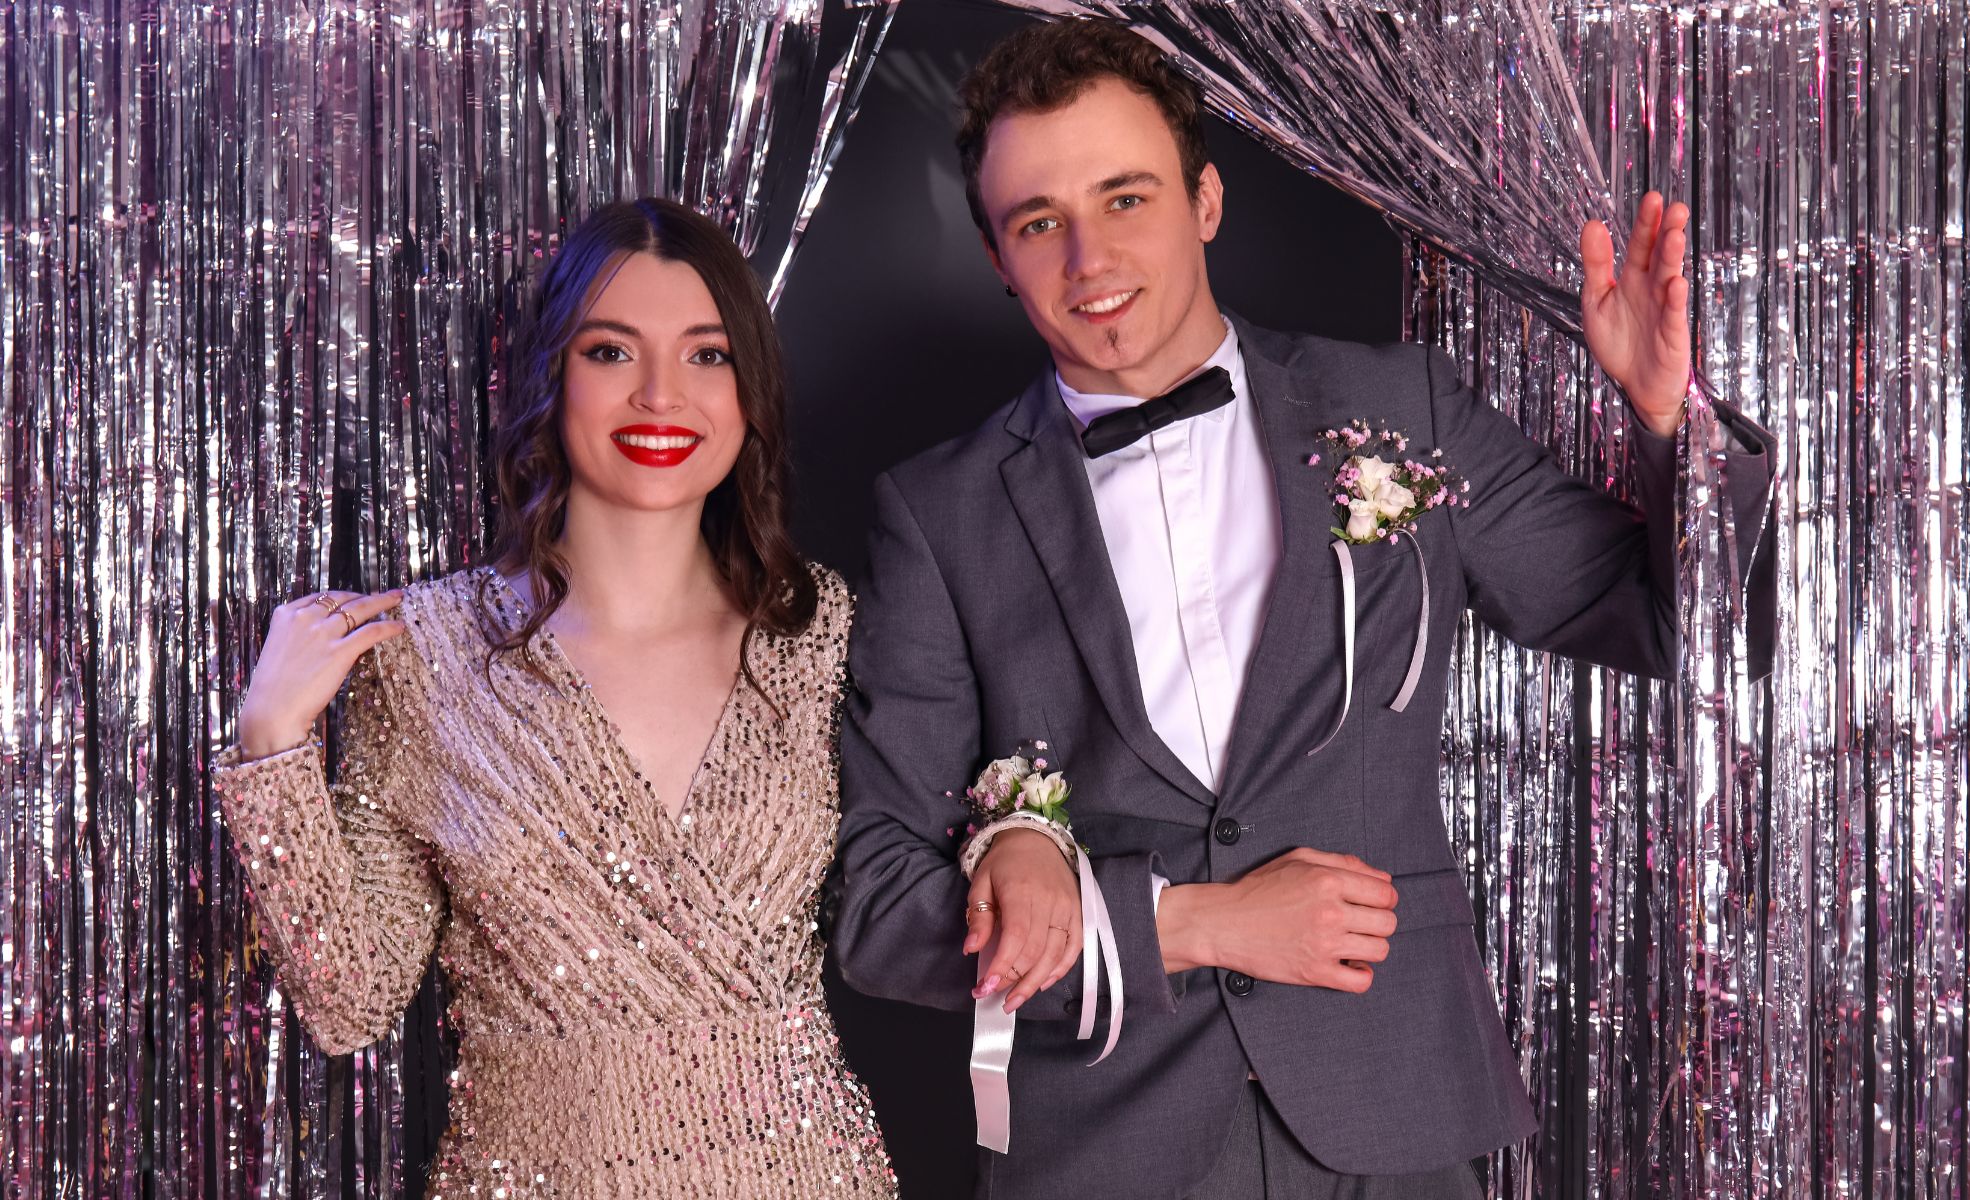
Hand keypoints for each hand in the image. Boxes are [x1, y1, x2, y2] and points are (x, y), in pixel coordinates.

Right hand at [235, 590, 406, 759]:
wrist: (271, 709)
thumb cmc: (274, 688)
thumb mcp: (281, 649)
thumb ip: (300, 636)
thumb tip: (327, 636)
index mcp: (286, 615)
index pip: (322, 597)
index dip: (345, 595)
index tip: (358, 596)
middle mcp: (305, 618)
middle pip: (344, 599)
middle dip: (366, 595)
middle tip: (385, 595)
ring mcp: (323, 633)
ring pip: (360, 608)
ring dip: (383, 602)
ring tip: (397, 599)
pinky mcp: (340, 651)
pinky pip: (371, 632)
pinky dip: (388, 627)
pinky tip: (398, 626)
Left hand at [964, 828, 1082, 1013]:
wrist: (1035, 838)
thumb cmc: (1004, 862)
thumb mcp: (981, 883)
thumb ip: (979, 917)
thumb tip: (971, 949)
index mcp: (1021, 891)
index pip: (1015, 938)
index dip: (1002, 967)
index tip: (985, 987)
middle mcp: (1049, 901)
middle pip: (1036, 951)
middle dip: (1015, 981)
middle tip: (996, 997)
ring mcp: (1068, 907)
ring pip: (1056, 955)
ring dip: (1035, 983)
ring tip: (1015, 1000)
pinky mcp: (1079, 912)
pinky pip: (1075, 947)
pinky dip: (1061, 969)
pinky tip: (1042, 983)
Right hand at [1158, 848, 1396, 993]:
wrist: (1223, 922)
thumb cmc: (1258, 889)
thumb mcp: (1298, 859)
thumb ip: (1343, 862)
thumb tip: (1382, 878)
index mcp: (1328, 880)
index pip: (1386, 894)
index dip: (1383, 899)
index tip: (1370, 904)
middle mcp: (1331, 912)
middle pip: (1387, 923)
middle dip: (1378, 922)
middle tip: (1359, 923)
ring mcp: (1325, 944)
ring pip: (1379, 950)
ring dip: (1369, 947)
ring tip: (1351, 943)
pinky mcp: (1315, 972)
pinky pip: (1361, 982)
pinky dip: (1361, 976)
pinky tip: (1349, 966)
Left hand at [1581, 191, 1692, 436]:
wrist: (1635, 384)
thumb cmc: (1618, 341)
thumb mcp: (1597, 300)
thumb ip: (1596, 265)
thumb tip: (1591, 224)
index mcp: (1633, 278)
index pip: (1641, 244)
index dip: (1646, 223)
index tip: (1653, 198)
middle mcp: (1653, 288)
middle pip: (1660, 255)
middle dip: (1666, 232)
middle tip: (1673, 207)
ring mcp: (1665, 309)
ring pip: (1669, 278)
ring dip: (1671, 257)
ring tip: (1674, 235)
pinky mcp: (1672, 334)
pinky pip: (1673, 314)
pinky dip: (1674, 299)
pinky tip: (1675, 283)